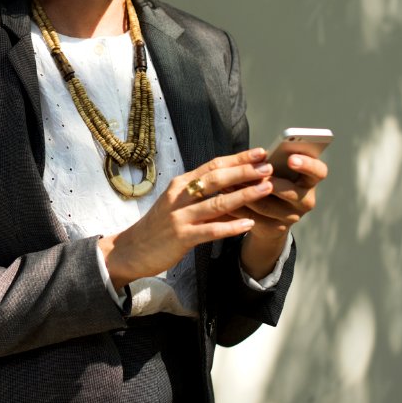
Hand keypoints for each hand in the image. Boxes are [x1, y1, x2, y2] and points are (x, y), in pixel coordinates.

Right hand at [98, 147, 273, 289]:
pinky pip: (211, 230)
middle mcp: (179, 196)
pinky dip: (231, 227)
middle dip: (244, 172)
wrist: (132, 249)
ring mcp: (179, 216)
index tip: (260, 154)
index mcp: (180, 184)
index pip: (212, 166)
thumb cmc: (159, 226)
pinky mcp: (182, 236)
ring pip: (216, 203)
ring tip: (266, 189)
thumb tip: (233, 186)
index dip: (237, 159)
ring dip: (244, 195)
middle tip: (268, 167)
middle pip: (215, 179)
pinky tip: (249, 224)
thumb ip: (201, 195)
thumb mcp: (177, 203)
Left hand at [236, 153, 327, 278]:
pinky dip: (238, 206)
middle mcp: (306, 200)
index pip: (319, 171)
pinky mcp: (276, 229)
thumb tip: (258, 155)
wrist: (268, 214)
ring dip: (247, 193)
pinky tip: (226, 197)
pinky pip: (255, 218)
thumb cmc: (272, 181)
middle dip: (271, 182)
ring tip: (230, 181)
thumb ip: (272, 162)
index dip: (308, 165)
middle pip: (293, 192)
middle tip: (256, 174)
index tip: (291, 158)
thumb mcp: (276, 170)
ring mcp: (292, 217)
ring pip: (268, 206)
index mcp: (309, 180)